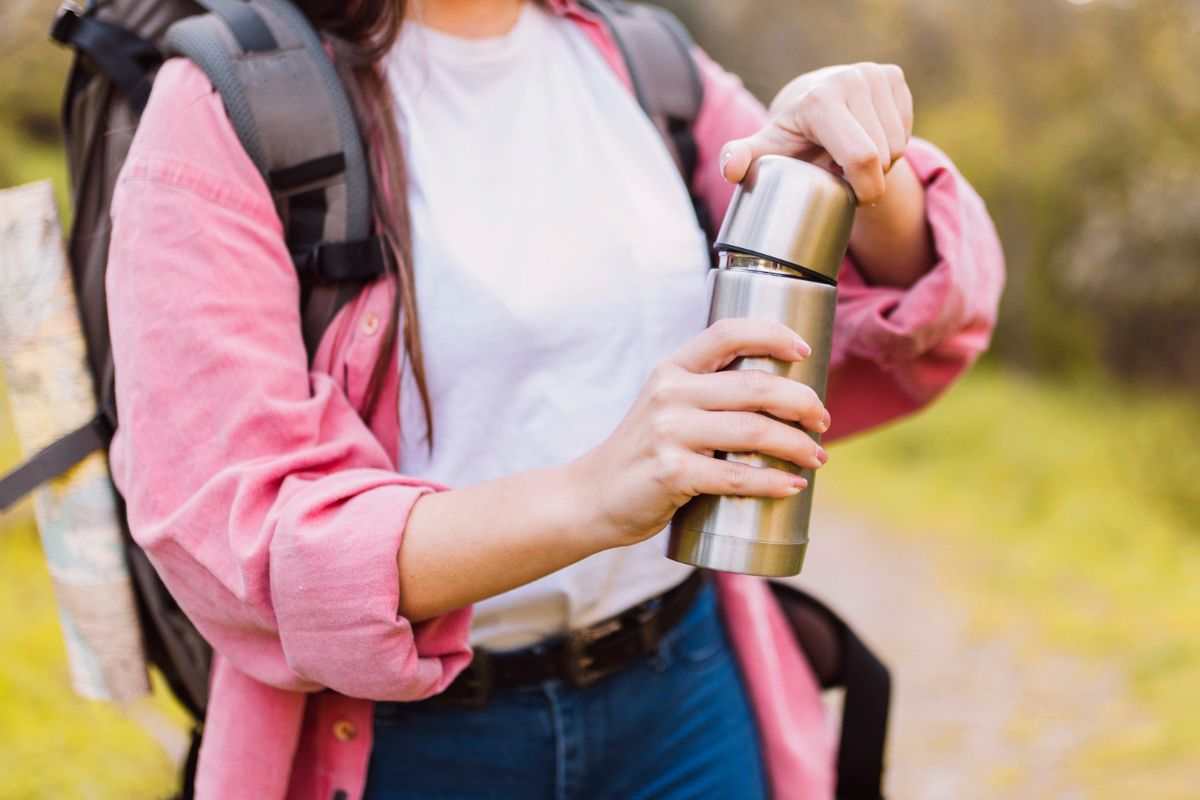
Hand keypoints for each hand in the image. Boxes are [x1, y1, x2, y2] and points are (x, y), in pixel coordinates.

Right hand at [571, 318, 829, 547]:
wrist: (593, 496)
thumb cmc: (645, 453)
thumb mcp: (666, 406)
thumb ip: (707, 393)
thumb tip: (781, 394)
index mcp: (672, 369)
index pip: (728, 332)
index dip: (773, 334)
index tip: (805, 351)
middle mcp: (670, 394)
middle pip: (756, 386)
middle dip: (803, 402)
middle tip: (822, 421)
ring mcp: (668, 433)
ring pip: (753, 430)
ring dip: (797, 445)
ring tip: (816, 457)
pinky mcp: (671, 473)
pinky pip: (736, 476)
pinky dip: (772, 482)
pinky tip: (792, 486)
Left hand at [720, 62, 913, 204]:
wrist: (809, 97)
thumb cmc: (789, 133)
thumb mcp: (765, 149)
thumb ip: (740, 158)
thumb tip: (731, 171)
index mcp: (821, 101)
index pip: (862, 157)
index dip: (864, 188)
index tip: (850, 197)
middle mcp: (850, 80)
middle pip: (883, 155)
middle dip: (870, 178)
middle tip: (844, 175)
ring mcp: (874, 74)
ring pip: (899, 144)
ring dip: (881, 162)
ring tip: (851, 156)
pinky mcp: (893, 75)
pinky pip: (907, 129)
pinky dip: (892, 142)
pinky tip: (867, 137)